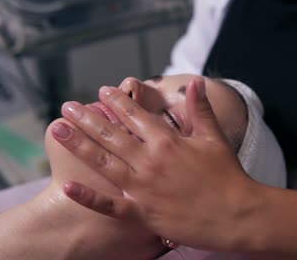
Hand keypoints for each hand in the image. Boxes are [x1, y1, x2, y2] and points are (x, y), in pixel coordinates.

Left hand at [51, 77, 260, 250]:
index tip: (102, 90)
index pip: (136, 114)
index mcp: (168, 141)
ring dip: (80, 145)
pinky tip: (67, 186)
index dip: (117, 100)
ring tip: (59, 131)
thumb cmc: (228, 175)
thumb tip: (196, 81)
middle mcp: (151, 161)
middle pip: (112, 134)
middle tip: (67, 106)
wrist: (237, 215)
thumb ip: (201, 109)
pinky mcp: (143, 213)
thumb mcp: (215, 138)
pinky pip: (111, 205)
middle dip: (87, 118)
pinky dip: (89, 197)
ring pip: (105, 162)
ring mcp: (144, 187)